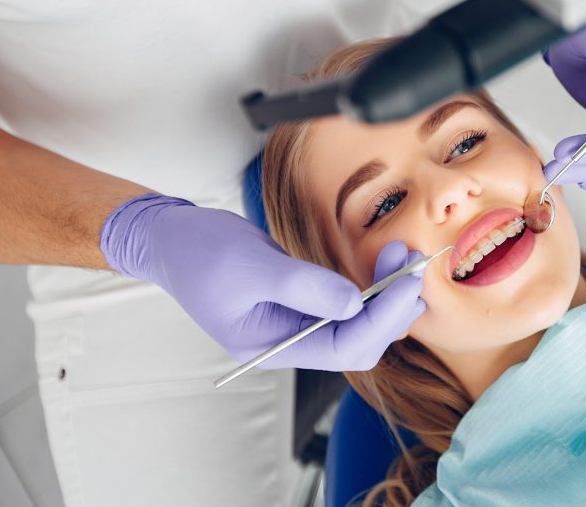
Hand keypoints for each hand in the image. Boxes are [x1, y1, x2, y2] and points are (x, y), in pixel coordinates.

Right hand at [100, 194, 424, 370]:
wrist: (172, 237)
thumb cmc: (199, 252)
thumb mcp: (252, 265)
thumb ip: (304, 286)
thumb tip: (355, 303)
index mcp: (271, 347)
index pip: (342, 348)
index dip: (380, 320)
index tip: (407, 286)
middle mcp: (289, 342)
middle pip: (358, 342)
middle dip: (391, 308)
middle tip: (414, 266)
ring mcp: (297, 323)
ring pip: (358, 324)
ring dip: (386, 295)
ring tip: (403, 258)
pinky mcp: (303, 301)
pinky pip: (348, 304)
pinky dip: (372, 286)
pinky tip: (386, 263)